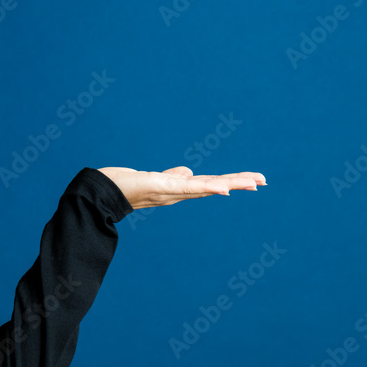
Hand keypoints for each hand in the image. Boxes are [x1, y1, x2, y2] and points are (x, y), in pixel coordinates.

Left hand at [97, 166, 265, 209]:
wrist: (103, 193)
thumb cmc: (126, 186)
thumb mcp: (155, 179)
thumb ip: (174, 176)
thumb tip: (189, 172)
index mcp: (178, 190)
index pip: (209, 184)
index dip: (231, 182)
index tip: (253, 181)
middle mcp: (178, 193)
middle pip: (214, 186)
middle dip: (238, 183)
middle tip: (263, 180)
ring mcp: (172, 192)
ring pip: (207, 187)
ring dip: (231, 184)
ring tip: (253, 182)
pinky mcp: (163, 187)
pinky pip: (189, 188)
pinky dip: (207, 188)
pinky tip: (223, 189)